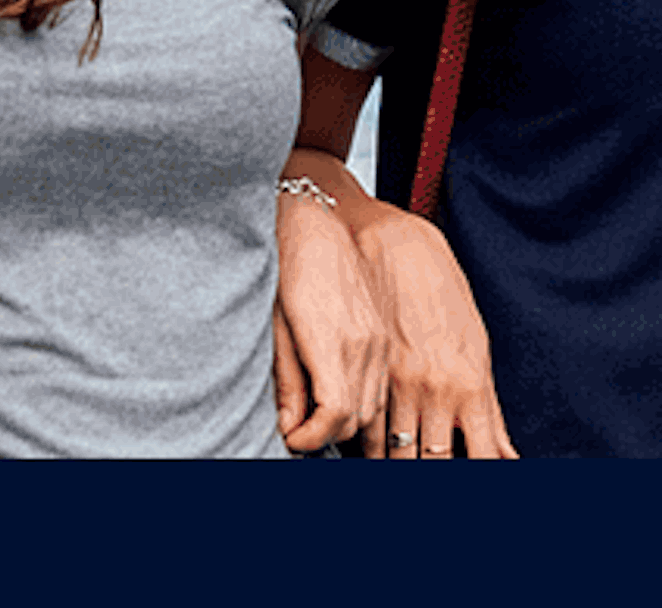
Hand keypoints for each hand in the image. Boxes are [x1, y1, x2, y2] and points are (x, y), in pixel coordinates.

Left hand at [272, 184, 390, 450]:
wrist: (322, 220)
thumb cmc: (291, 267)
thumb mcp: (278, 326)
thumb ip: (287, 381)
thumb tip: (289, 428)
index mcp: (333, 341)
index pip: (335, 413)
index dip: (313, 438)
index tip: (292, 441)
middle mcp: (365, 344)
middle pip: (356, 418)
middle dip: (327, 436)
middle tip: (299, 434)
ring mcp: (379, 339)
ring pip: (373, 406)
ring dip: (345, 423)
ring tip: (316, 421)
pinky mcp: (383, 335)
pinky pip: (380, 386)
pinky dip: (361, 403)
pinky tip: (338, 399)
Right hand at [355, 211, 515, 458]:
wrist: (394, 245)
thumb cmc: (442, 292)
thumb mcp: (477, 347)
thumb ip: (488, 407)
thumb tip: (507, 454)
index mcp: (470, 384)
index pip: (482, 455)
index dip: (479, 478)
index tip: (481, 488)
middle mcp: (436, 390)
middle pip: (436, 463)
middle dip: (435, 476)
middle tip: (434, 475)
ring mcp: (399, 385)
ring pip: (397, 455)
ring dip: (400, 469)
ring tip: (402, 474)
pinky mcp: (367, 376)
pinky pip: (368, 431)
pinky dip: (371, 450)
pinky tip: (373, 458)